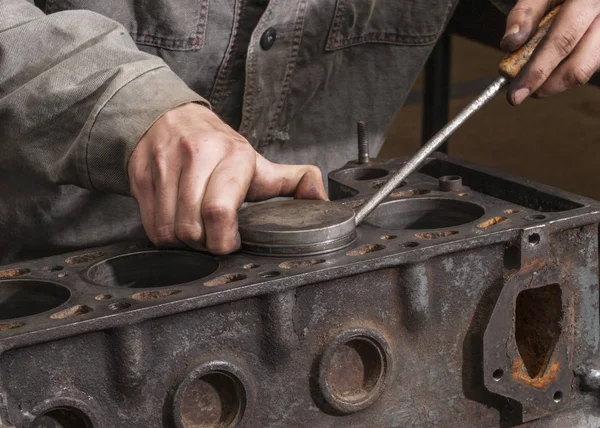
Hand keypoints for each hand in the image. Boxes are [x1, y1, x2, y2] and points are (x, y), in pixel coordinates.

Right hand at [128, 103, 326, 253]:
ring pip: (169, 230)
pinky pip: (150, 225)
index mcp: (233, 155)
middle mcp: (197, 156)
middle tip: (211, 236)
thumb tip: (322, 201)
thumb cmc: (220, 148)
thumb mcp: (259, 164)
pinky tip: (176, 222)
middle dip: (203, 244)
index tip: (229, 241)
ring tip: (195, 228)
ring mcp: (165, 165)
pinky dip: (164, 234)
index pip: (219, 211)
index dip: (223, 240)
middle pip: (192, 228)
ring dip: (183, 241)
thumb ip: (295, 182)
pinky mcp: (141, 175)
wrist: (171, 118)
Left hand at [500, 0, 599, 103]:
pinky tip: (551, 64)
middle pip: (578, 67)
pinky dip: (563, 72)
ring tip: (532, 75)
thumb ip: (524, 14)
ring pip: (584, 72)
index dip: (537, 71)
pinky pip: (586, 68)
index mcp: (587, 1)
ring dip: (553, 82)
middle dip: (545, 86)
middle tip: (520, 91)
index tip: (516, 93)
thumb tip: (510, 44)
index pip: (561, 42)